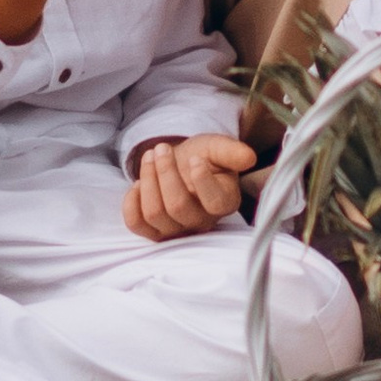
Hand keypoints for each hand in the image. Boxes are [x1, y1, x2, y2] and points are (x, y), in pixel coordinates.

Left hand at [122, 131, 256, 239]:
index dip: (201, 181)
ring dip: (147, 179)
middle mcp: (202, 222)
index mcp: (225, 202)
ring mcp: (177, 230)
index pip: (214, 203)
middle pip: (177, 206)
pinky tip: (139, 184)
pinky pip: (136, 224)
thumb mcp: (217, 148)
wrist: (182, 165)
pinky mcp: (154, 232)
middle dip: (165, 172)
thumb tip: (248, 158)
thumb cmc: (203, 157)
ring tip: (150, 157)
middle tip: (161, 148)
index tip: (195, 159)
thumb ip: (231, 152)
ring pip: (154, 213)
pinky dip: (131, 201)